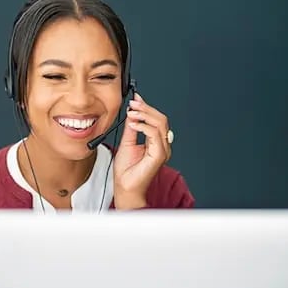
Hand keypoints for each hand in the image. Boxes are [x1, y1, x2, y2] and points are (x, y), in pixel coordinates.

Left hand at [113, 92, 171, 208]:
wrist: (125, 188)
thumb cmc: (126, 171)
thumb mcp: (126, 143)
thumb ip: (131, 128)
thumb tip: (132, 114)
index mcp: (155, 142)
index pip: (156, 119)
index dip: (146, 107)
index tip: (135, 99)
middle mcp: (162, 145)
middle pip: (161, 119)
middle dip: (146, 108)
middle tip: (133, 104)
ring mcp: (162, 150)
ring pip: (160, 124)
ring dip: (144, 115)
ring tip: (132, 112)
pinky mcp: (159, 155)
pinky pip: (155, 135)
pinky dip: (144, 126)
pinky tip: (133, 124)